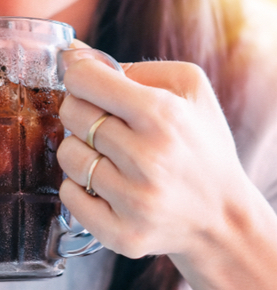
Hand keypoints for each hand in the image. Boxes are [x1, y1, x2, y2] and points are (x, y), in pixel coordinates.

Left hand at [57, 45, 247, 259]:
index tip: (86, 82)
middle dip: (80, 111)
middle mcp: (147, 159)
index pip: (85, 79)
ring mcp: (133, 201)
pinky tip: (104, 185)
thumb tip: (75, 55)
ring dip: (80, 151)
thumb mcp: (189, 90)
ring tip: (108, 157)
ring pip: (67, 156)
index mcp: (163, 115)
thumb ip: (134, 67)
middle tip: (102, 123)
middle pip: (71, 114)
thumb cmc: (201, 147)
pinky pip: (68, 196)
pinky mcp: (122, 234)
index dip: (79, 76)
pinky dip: (78, 187)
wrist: (221, 217)